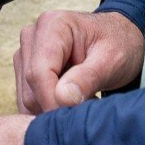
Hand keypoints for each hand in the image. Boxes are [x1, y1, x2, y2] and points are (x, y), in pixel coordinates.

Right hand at [14, 9, 144, 113]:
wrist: (119, 38)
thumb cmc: (119, 44)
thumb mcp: (112, 60)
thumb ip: (87, 78)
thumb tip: (62, 98)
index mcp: (52, 25)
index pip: (39, 72)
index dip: (52, 100)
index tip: (74, 118)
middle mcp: (32, 36)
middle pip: (31, 86)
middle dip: (56, 105)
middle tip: (87, 106)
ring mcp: (26, 52)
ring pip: (27, 96)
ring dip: (52, 108)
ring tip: (82, 100)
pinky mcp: (25, 68)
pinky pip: (28, 99)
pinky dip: (48, 108)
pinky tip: (70, 101)